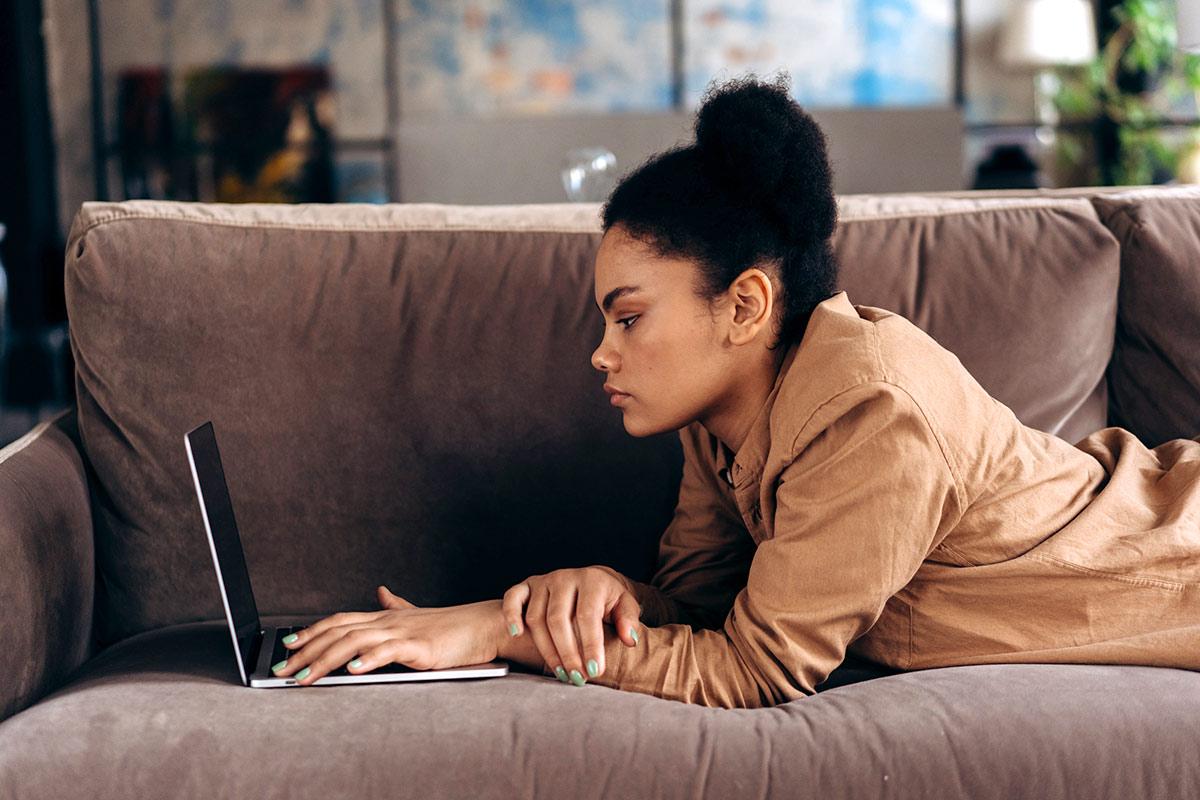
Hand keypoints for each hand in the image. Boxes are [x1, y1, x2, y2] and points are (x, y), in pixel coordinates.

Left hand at [273, 585, 504, 685]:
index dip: (312, 631)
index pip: (339, 620)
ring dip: (326, 660)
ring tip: (306, 677)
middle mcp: (388, 622)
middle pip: (338, 632)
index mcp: (384, 617)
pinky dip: (368, 659)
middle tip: (283, 670)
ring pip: (354, 642)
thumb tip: (380, 591)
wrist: (482, 625)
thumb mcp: (416, 616)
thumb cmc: (451, 626)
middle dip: (306, 651)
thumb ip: (395, 606)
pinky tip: (352, 670)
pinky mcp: (419, 646)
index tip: (288, 645)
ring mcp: (402, 632)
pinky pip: (389, 651)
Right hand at [501, 565, 640, 684]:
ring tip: (560, 672)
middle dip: (567, 653)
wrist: (592, 581)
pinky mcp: (527, 585)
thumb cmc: (609, 599)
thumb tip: (629, 639)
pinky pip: (513, 597)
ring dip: (546, 649)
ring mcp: (544, 581)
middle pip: (558, 619)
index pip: (587, 616)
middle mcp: (565, 578)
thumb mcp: (625, 605)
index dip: (590, 645)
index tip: (594, 671)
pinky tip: (516, 635)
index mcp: (591, 581)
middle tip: (576, 678)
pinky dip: (511, 615)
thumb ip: (629, 620)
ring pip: (536, 617)